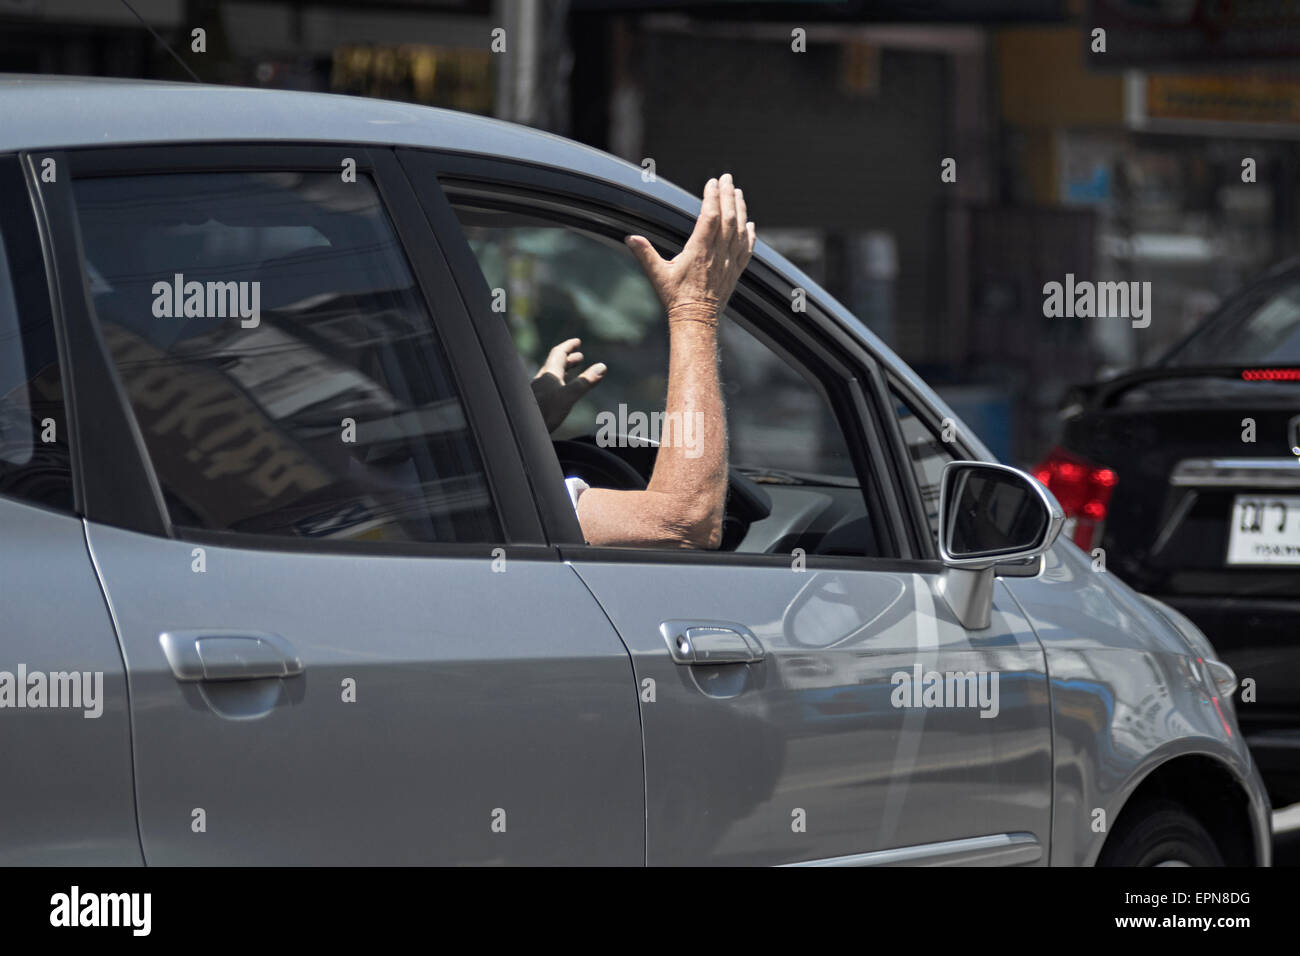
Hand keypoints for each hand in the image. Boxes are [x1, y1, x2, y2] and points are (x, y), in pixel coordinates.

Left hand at [531, 337, 605, 432]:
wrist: (524, 430)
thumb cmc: (544, 412)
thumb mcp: (569, 396)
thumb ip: (585, 382)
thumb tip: (602, 367)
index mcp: (549, 374)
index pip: (559, 353)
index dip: (569, 346)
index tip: (577, 341)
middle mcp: (542, 380)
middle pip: (555, 365)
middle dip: (569, 360)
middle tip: (579, 357)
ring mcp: (538, 392)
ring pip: (552, 377)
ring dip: (564, 373)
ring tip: (572, 374)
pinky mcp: (536, 403)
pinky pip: (549, 389)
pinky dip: (559, 385)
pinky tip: (559, 394)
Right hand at [624, 172, 755, 323]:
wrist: (696, 320)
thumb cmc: (676, 298)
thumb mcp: (657, 274)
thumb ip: (644, 254)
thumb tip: (630, 238)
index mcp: (698, 251)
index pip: (709, 217)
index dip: (712, 198)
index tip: (712, 182)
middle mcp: (717, 254)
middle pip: (728, 218)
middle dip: (728, 195)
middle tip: (727, 178)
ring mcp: (728, 262)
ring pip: (739, 231)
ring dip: (740, 209)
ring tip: (738, 193)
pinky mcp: (735, 272)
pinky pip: (746, 249)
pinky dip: (749, 235)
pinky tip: (750, 225)